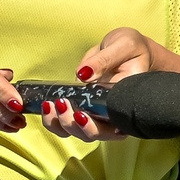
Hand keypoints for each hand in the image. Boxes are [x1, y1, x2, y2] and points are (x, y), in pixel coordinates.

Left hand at [52, 28, 155, 142]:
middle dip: (76, 126)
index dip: (96, 126)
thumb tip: (83, 75)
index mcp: (130, 101)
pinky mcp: (85, 108)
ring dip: (63, 125)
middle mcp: (116, 113)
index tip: (80, 114)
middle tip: (62, 104)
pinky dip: (55, 120)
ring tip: (51, 105)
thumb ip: (104, 60)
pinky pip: (69, 124)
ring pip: (81, 133)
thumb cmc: (131, 48)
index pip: (115, 123)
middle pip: (98, 134)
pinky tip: (47, 105)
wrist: (125, 48)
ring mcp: (100, 113)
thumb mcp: (123, 45)